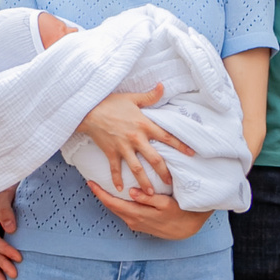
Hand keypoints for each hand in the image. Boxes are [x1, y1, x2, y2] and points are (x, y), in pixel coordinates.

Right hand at [74, 84, 193, 194]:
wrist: (88, 109)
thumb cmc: (111, 102)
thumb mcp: (132, 98)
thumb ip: (150, 96)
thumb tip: (163, 86)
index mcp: (144, 125)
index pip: (166, 137)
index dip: (180, 146)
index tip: (191, 154)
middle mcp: (136, 138)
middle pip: (154, 159)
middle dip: (164, 172)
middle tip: (171, 182)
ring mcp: (122, 147)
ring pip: (136, 168)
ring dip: (144, 182)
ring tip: (150, 193)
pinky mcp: (110, 152)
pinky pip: (115, 168)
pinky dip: (116, 179)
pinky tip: (120, 188)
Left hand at [87, 179, 211, 241]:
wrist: (186, 229)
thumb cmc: (178, 212)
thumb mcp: (165, 203)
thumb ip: (147, 198)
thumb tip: (131, 192)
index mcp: (137, 214)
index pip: (112, 203)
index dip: (100, 193)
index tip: (90, 182)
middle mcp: (133, 221)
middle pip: (111, 206)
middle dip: (101, 194)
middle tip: (92, 181)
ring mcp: (135, 224)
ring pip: (117, 210)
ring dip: (109, 199)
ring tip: (102, 187)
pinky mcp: (139, 224)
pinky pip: (124, 212)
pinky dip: (118, 204)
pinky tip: (118, 196)